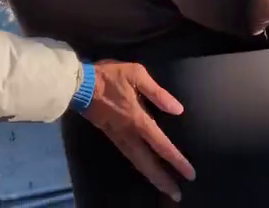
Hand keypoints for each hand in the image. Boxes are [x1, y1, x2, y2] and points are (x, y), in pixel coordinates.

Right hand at [82, 60, 194, 201]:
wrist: (79, 84)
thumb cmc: (109, 76)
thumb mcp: (136, 74)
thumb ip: (157, 92)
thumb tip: (178, 109)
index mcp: (138, 119)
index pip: (161, 144)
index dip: (176, 160)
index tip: (189, 173)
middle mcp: (129, 133)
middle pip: (148, 162)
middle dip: (163, 179)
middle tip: (177, 195)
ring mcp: (118, 137)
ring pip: (137, 162)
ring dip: (152, 177)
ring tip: (165, 188)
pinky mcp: (111, 136)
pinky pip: (129, 156)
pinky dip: (140, 166)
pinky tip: (146, 169)